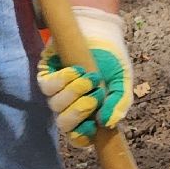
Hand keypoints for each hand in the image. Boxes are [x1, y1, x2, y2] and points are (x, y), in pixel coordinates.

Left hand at [36, 6, 132, 147]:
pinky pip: (46, 85)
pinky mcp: (46, 72)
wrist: (103, 31)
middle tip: (95, 96)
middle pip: (64, 124)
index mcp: (88, 114)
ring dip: (74, 93)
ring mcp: (56, 90)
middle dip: (79, 112)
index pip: (78, 137)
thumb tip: (108, 124)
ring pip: (55, 105)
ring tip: (90, 78)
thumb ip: (119, 103)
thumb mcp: (123, 82)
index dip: (82, 137)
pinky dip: (61, 80)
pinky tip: (76, 70)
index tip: (93, 128)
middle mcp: (69, 105)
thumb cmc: (112, 60)